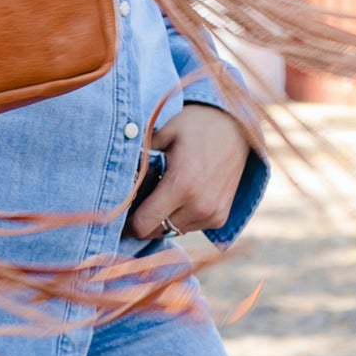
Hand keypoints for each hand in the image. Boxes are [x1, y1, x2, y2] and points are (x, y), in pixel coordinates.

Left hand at [129, 104, 250, 240]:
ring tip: (165, 190)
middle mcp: (199, 206)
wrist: (239, 127)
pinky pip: (190, 227)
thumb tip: (116, 169)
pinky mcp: (220, 217)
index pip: (143, 225)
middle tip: (144, 194)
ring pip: (173, 230)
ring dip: (164, 217)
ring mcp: (212, 214)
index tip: (125, 206)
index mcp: (182, 185)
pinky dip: (181, 216)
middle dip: (145, 217)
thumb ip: (140, 152)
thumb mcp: (165, 130)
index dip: (128, 220)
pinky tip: (183, 194)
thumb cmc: (198, 124)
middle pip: (156, 231)